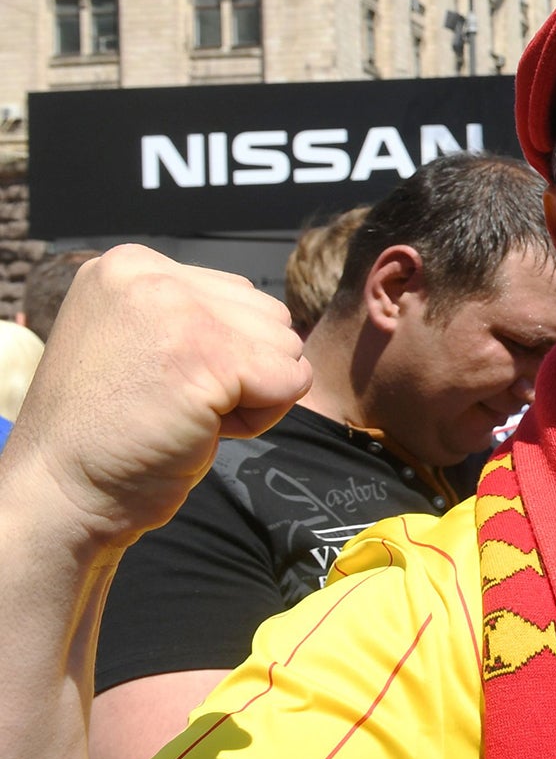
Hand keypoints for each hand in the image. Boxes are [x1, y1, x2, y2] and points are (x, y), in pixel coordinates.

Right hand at [0, 246, 308, 547]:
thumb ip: (199, 317)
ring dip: (252, 394)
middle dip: (242, 370)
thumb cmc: (108, 432)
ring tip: (184, 416)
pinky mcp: (208, 356)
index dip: (221, 352)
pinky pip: (291, 381)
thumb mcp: (141, 343)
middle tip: (174, 405)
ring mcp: (179, 312)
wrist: (61, 492)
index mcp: (129, 266)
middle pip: (270, 317)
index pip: (238, 296)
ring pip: (285, 346)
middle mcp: (151, 275)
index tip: (159, 383)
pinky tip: (202, 430)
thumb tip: (284, 323)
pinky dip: (261, 418)